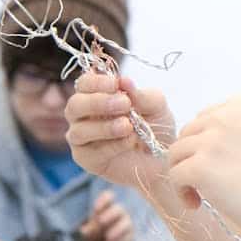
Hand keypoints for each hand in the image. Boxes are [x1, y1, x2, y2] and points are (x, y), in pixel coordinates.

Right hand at [65, 73, 175, 191]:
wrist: (165, 158)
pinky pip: (91, 152)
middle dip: (98, 103)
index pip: (85, 83)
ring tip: (128, 126)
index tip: (115, 84)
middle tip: (124, 104)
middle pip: (75, 105)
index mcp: (97, 95)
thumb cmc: (156, 126)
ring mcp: (82, 138)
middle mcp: (84, 115)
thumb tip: (124, 80)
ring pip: (79, 131)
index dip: (96, 82)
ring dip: (105, 127)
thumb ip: (140, 95)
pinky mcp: (87, 159)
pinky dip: (112, 145)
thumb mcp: (156, 106)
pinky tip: (130, 141)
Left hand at [79, 189, 133, 240]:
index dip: (104, 200)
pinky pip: (127, 238)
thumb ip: (89, 228)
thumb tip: (87, 231)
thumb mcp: (88, 229)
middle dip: (110, 215)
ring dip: (117, 229)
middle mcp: (118, 213)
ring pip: (126, 223)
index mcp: (106, 206)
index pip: (108, 197)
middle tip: (101, 221)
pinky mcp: (129, 236)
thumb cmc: (93, 232)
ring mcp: (126, 224)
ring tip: (107, 236)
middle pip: (119, 209)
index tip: (95, 209)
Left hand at [168, 96, 240, 240]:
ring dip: (185, 176)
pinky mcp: (200, 167)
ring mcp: (212, 140)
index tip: (222, 165)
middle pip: (186, 135)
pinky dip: (182, 193)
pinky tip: (200, 204)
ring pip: (175, 155)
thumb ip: (230, 133)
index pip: (204, 119)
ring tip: (205, 195)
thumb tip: (190, 143)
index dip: (207, 145)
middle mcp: (225, 115)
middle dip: (193, 159)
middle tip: (212, 185)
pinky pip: (174, 176)